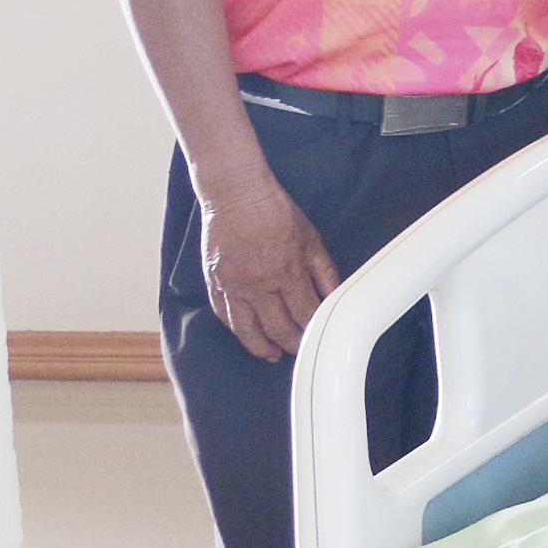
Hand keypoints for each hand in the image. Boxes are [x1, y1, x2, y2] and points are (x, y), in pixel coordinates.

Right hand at [200, 180, 340, 362]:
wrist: (236, 193)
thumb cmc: (275, 210)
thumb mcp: (311, 239)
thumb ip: (324, 272)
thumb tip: (334, 297)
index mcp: (285, 271)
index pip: (304, 313)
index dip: (312, 329)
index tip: (318, 336)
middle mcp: (257, 283)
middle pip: (276, 327)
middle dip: (290, 343)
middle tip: (298, 349)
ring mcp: (232, 284)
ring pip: (246, 329)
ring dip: (261, 346)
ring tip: (272, 354)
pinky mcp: (213, 280)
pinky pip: (223, 314)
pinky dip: (235, 328)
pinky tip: (246, 334)